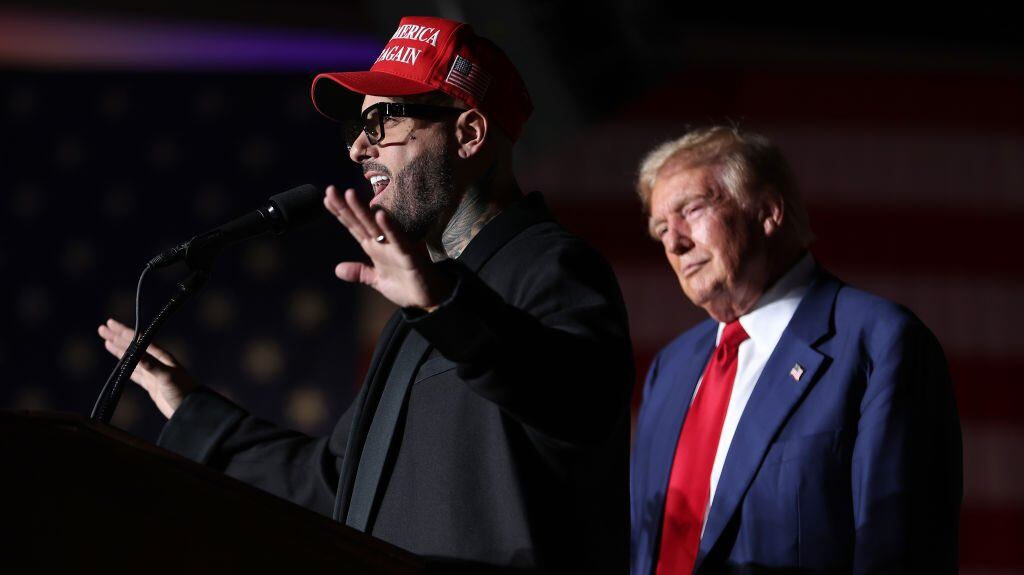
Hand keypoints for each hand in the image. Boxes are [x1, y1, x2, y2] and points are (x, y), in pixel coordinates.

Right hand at [96, 318, 196, 418]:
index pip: (139, 340)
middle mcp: (156, 361)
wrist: (191, 409)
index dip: (124, 332)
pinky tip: (119, 362)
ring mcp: (153, 372)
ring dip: (119, 350)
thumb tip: (135, 353)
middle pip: (133, 346)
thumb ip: (151, 365)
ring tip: (106, 341)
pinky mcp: (151, 384)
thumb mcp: (167, 376)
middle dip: (117, 337)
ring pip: (131, 358)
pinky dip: (125, 366)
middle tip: (102, 329)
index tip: (110, 324)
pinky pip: (134, 372)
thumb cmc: (183, 390)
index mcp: (161, 356)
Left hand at [323, 186, 452, 309]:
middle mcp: (383, 243)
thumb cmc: (406, 286)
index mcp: (374, 247)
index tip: (326, 199)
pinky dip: (389, 227)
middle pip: (360, 221)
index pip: (354, 227)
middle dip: (345, 206)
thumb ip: (359, 272)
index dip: (340, 213)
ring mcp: (395, 246)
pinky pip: (397, 238)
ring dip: (362, 210)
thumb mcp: (377, 280)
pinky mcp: (408, 253)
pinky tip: (379, 214)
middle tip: (330, 190)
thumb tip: (337, 269)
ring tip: (349, 194)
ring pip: (375, 225)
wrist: (429, 298)